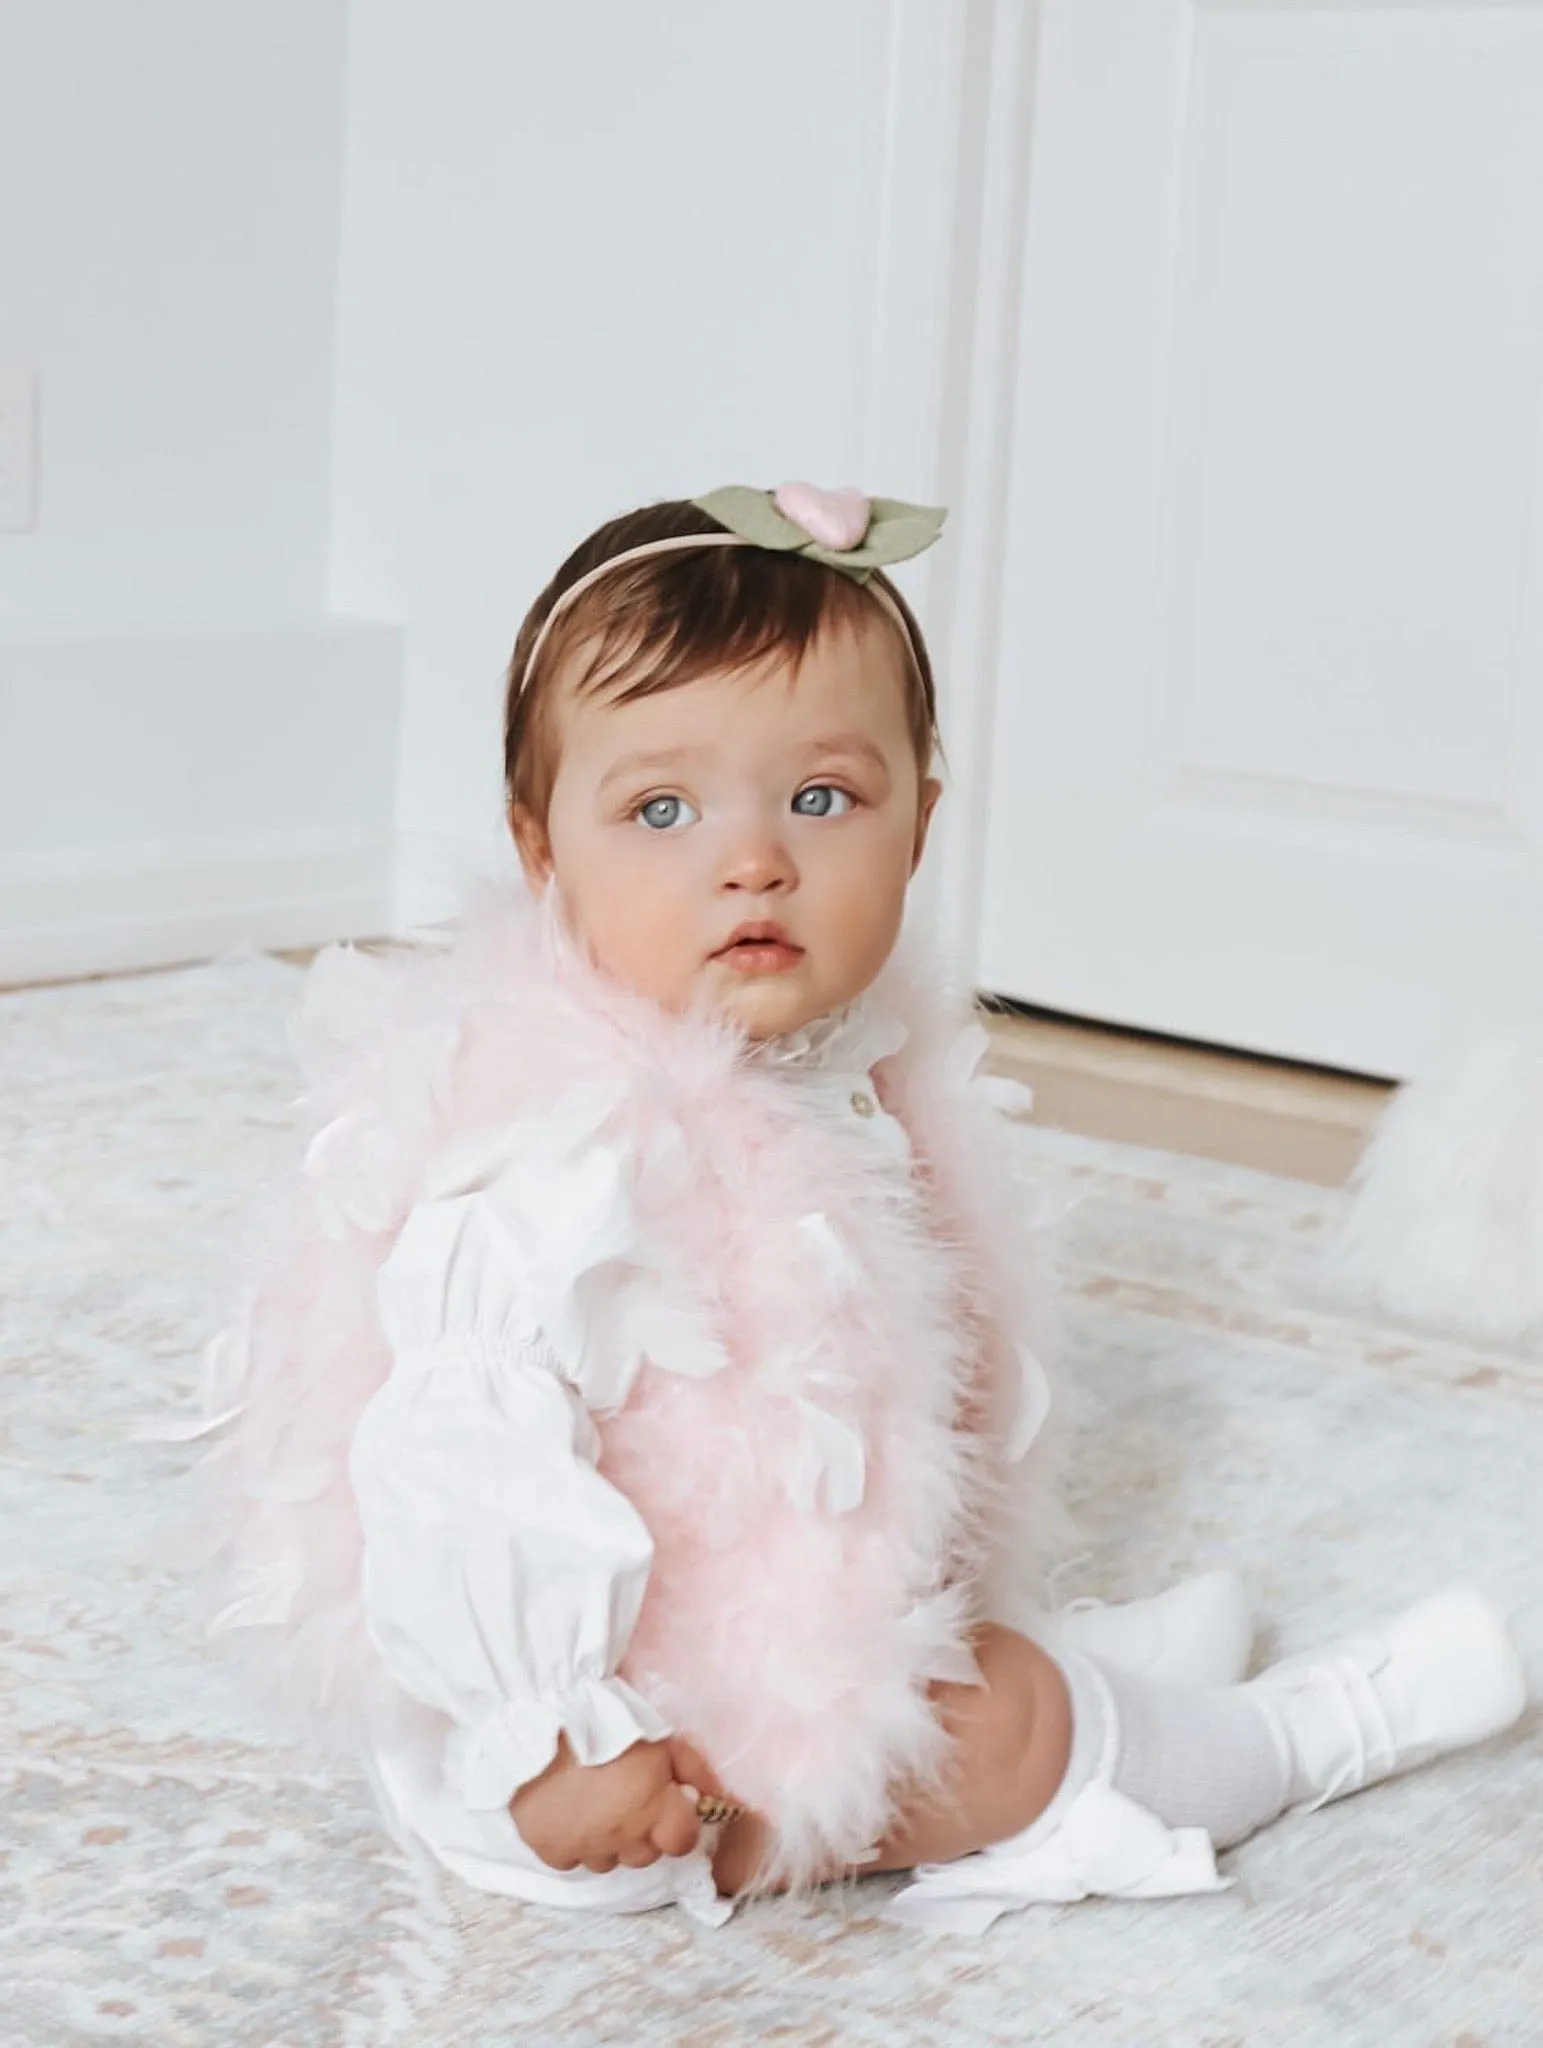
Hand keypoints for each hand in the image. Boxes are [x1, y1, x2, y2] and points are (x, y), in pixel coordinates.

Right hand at [509, 1732, 732, 1875]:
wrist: (542, 1718)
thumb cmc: (608, 1721)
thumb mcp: (662, 1737)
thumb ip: (692, 1771)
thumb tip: (712, 1799)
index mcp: (655, 1810)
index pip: (683, 1842)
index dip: (679, 1824)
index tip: (667, 1806)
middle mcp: (624, 1838)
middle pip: (645, 1854)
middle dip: (643, 1832)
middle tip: (628, 1798)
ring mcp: (586, 1849)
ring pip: (608, 1860)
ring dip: (608, 1839)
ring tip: (594, 1803)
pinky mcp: (551, 1850)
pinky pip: (571, 1859)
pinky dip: (573, 1843)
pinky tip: (567, 1812)